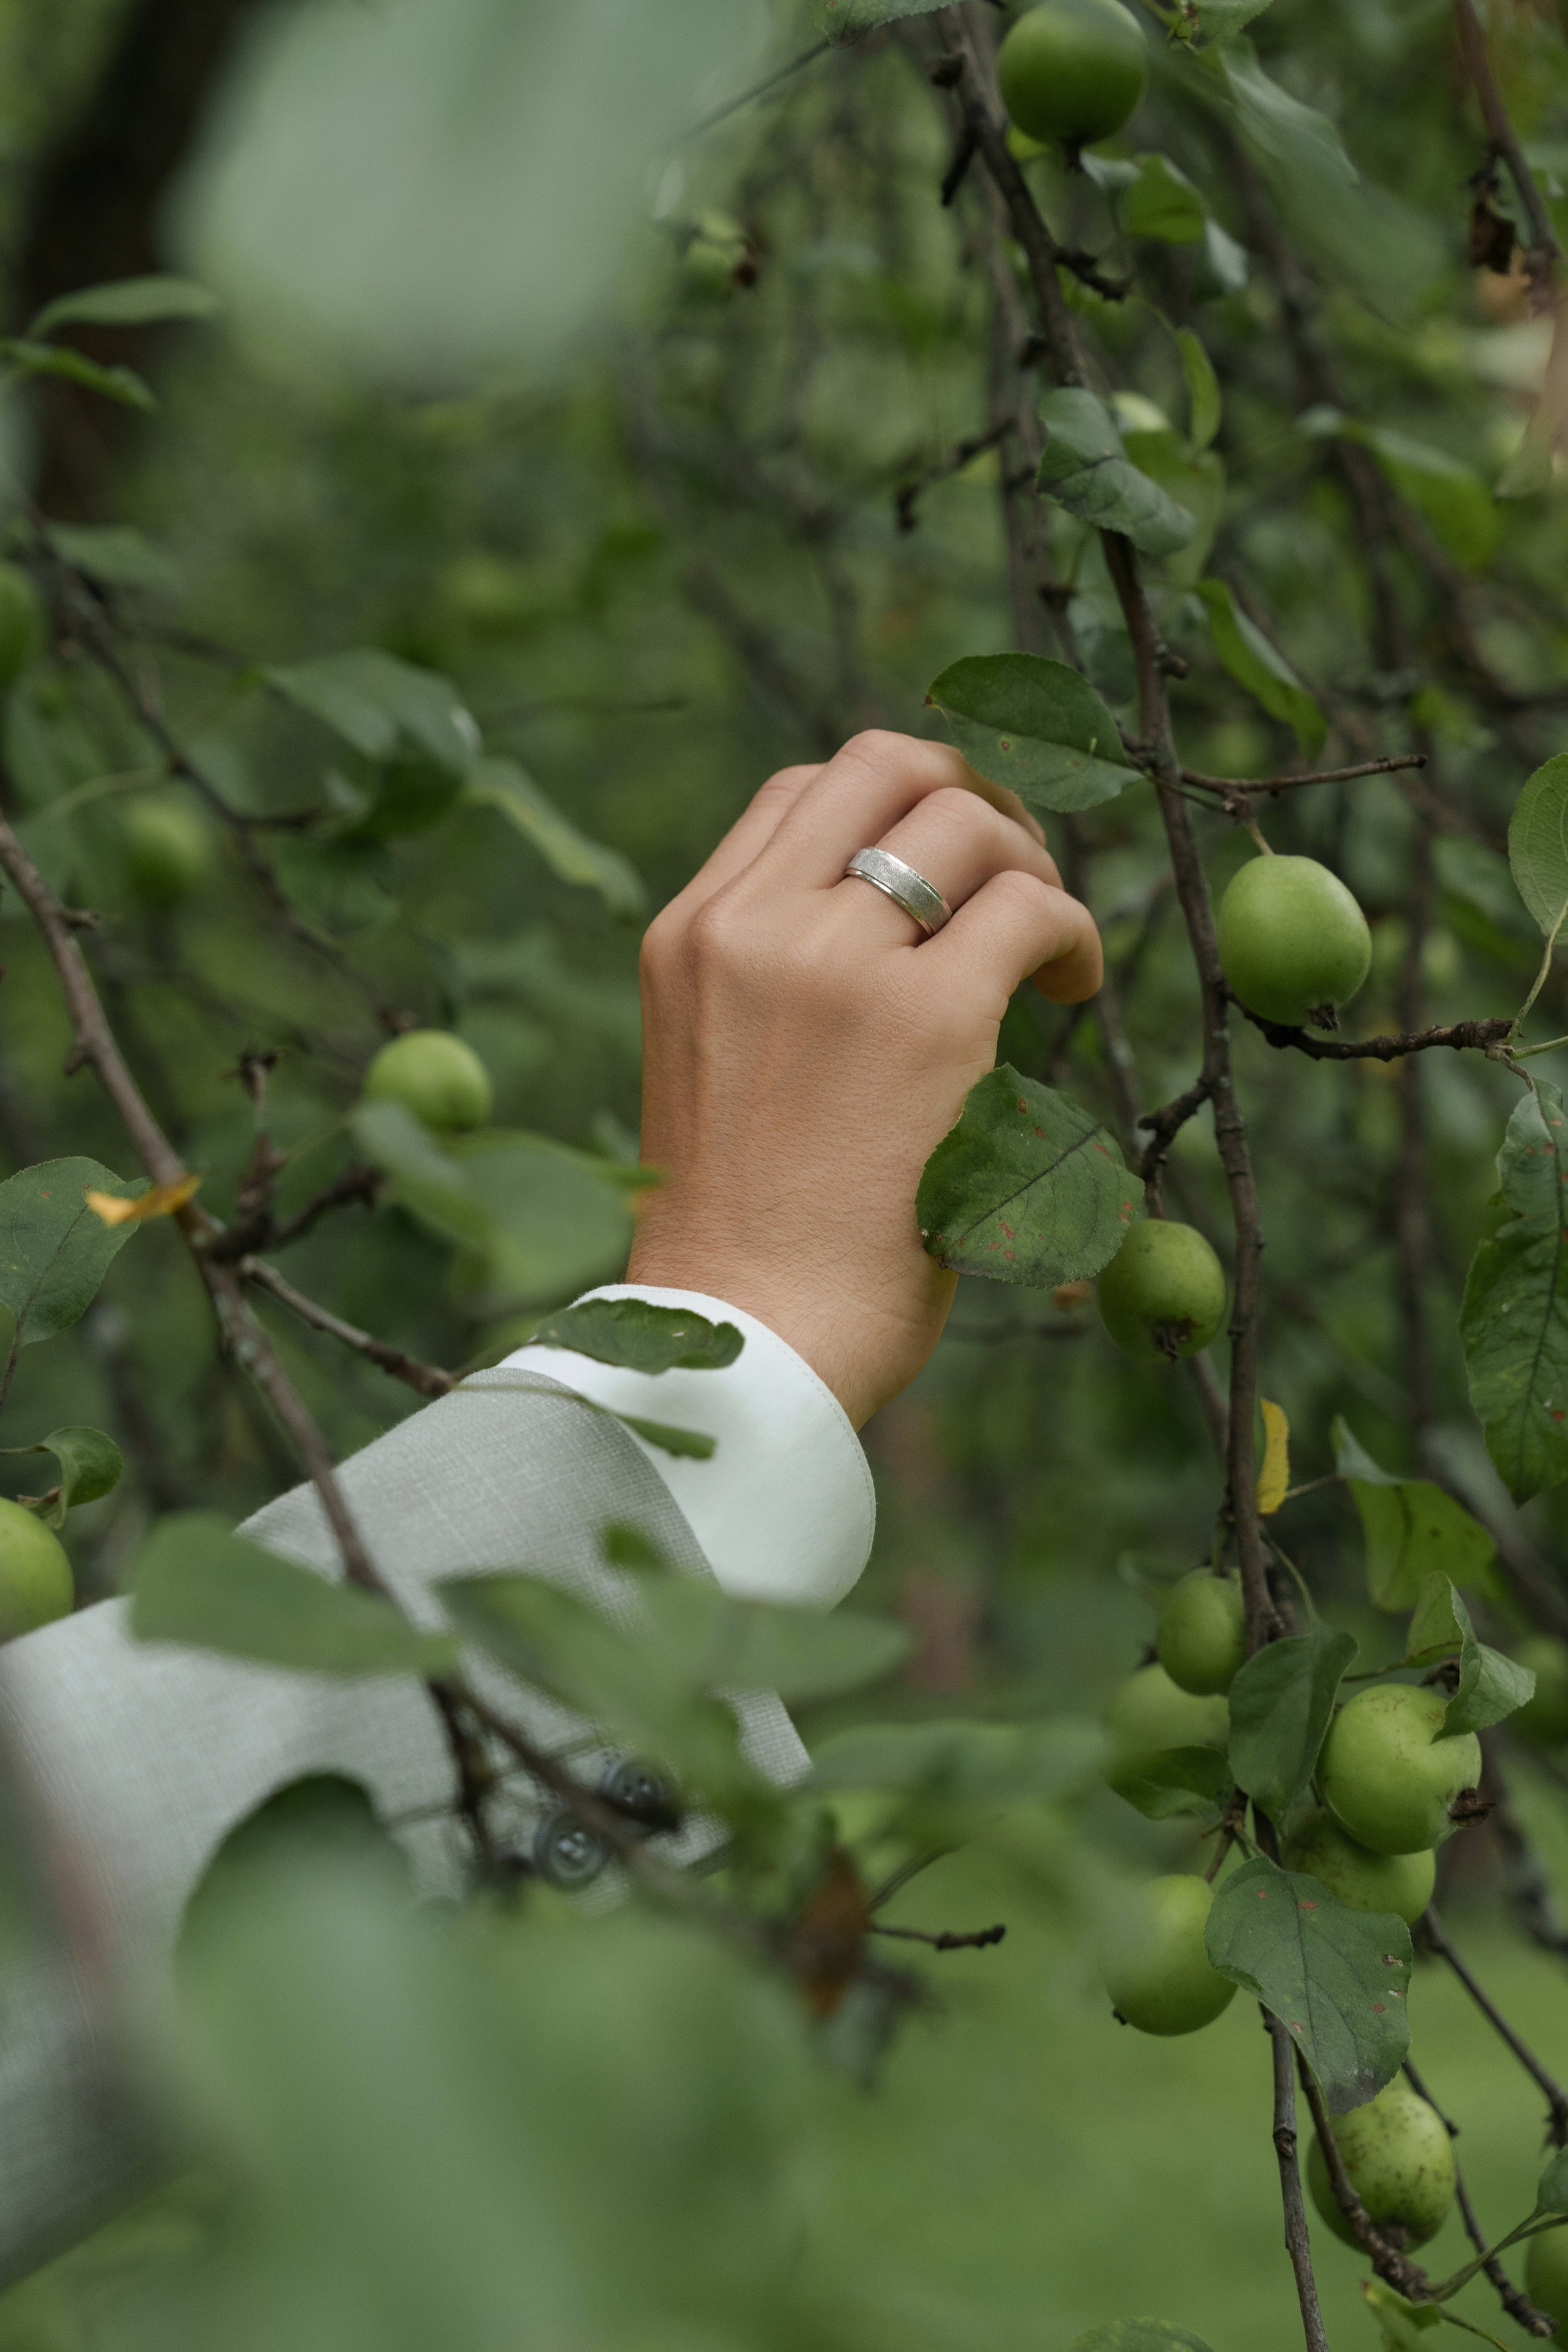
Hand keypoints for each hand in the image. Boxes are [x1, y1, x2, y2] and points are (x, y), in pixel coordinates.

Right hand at [629, 731, 1102, 1426]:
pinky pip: (1029, 911)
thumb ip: (776, 981)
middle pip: (884, 769)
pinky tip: (1073, 986)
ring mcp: (836, 965)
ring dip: (1033, 867)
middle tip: (1018, 873)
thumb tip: (898, 925)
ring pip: (966, 824)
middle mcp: (750, 926)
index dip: (897, 804)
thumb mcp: (717, 1067)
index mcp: (689, 935)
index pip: (801, 793)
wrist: (748, 1338)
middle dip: (974, 798)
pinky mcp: (925, 1021)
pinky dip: (1071, 932)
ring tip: (1050, 951)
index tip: (950, 863)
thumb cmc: (745, 1238)